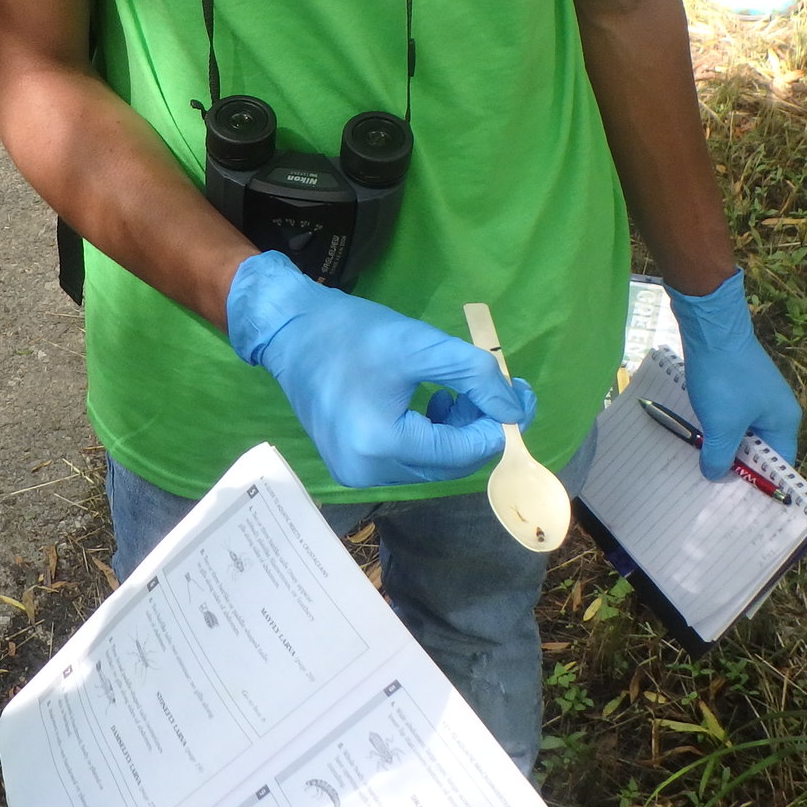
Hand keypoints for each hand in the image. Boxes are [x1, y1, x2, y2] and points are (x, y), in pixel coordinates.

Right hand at [225, 252, 535, 488]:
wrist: (290, 332)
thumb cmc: (353, 332)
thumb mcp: (422, 344)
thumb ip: (476, 375)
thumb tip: (515, 410)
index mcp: (382, 443)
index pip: (463, 450)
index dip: (496, 424)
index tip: (516, 393)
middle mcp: (367, 471)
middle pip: (450, 465)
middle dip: (477, 429)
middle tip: (490, 390)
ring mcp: (355, 475)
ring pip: (431, 467)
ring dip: (454, 435)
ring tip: (453, 395)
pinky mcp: (349, 468)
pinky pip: (407, 463)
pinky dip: (428, 440)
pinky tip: (427, 407)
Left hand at [667, 270, 801, 479]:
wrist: (711, 328)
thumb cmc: (724, 379)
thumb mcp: (721, 425)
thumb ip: (720, 456)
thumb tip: (716, 476)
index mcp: (784, 422)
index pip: (779, 464)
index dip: (761, 483)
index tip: (739, 502)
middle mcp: (776, 409)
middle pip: (760, 450)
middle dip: (739, 466)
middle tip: (715, 487)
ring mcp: (758, 395)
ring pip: (743, 433)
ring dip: (724, 447)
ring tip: (703, 466)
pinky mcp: (739, 384)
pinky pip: (731, 416)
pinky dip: (718, 429)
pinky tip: (699, 437)